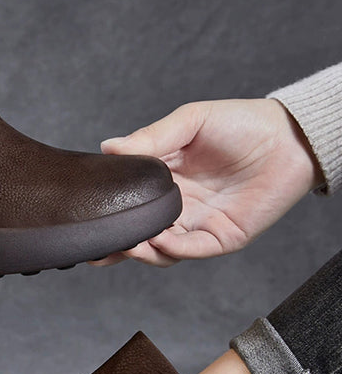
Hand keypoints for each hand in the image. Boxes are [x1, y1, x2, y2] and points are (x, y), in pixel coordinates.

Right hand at [95, 98, 323, 266]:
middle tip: (94, 249)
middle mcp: (177, 207)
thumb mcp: (189, 122)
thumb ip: (151, 138)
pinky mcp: (220, 237)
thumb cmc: (242, 124)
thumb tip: (108, 147)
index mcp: (164, 180)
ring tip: (127, 244)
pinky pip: (190, 250)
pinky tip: (160, 241)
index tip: (85, 215)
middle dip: (116, 246)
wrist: (288, 137)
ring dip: (141, 251)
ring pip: (160, 250)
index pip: (127, 203)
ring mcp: (198, 224)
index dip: (106, 213)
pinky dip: (172, 250)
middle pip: (139, 235)